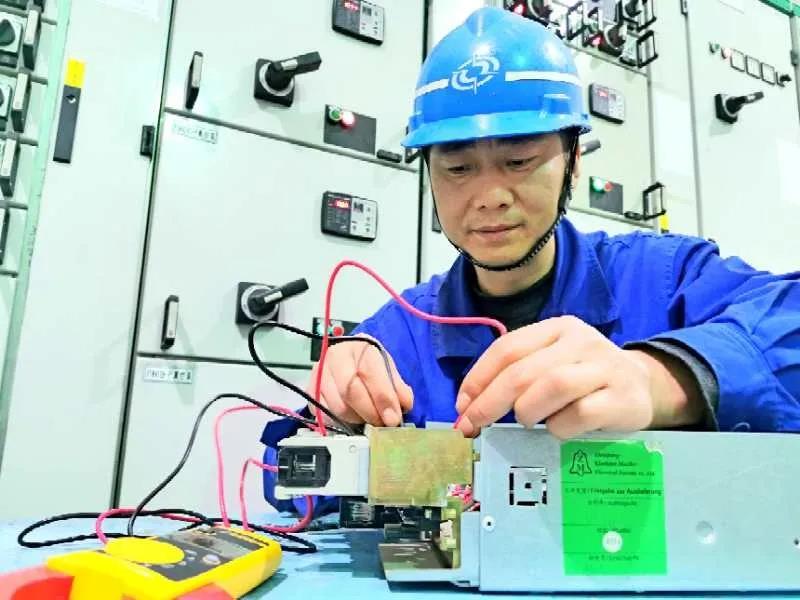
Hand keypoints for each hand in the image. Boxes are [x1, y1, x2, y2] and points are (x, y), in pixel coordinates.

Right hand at [307, 335, 412, 426]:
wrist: (348, 359)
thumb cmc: (369, 365)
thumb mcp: (388, 369)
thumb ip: (398, 387)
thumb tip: (403, 406)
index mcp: (358, 347)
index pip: (369, 373)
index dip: (383, 399)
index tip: (394, 418)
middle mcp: (335, 357)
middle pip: (350, 391)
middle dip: (370, 413)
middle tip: (382, 424)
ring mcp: (319, 375)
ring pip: (338, 407)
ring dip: (357, 420)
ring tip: (368, 420)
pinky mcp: (310, 392)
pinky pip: (325, 415)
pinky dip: (341, 423)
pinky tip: (353, 419)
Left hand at [455, 316, 702, 438]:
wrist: (642, 385)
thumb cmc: (584, 378)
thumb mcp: (551, 363)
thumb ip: (516, 376)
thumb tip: (469, 408)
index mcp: (557, 328)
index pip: (507, 348)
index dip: (478, 378)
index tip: (462, 405)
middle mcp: (581, 341)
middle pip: (523, 370)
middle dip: (490, 401)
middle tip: (473, 425)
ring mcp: (604, 368)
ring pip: (552, 385)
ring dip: (527, 410)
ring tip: (526, 421)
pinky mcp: (623, 399)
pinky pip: (580, 414)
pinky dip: (560, 427)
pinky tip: (560, 429)